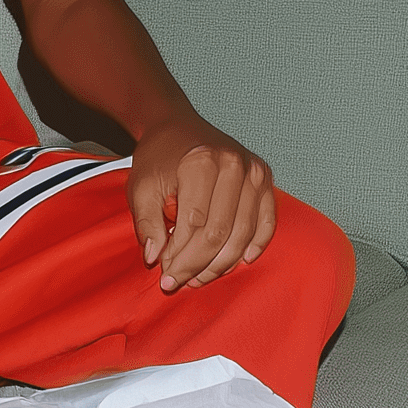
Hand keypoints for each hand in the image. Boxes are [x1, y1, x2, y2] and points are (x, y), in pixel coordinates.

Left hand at [127, 114, 275, 292]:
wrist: (176, 125)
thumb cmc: (158, 157)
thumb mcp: (140, 187)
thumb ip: (146, 223)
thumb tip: (154, 258)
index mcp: (200, 162)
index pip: (194, 226)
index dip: (180, 258)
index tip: (165, 277)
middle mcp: (233, 165)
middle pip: (220, 233)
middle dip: (199, 265)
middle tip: (181, 283)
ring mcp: (254, 171)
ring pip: (243, 233)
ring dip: (222, 263)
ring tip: (200, 278)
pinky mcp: (265, 178)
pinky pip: (267, 221)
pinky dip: (255, 244)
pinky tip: (240, 261)